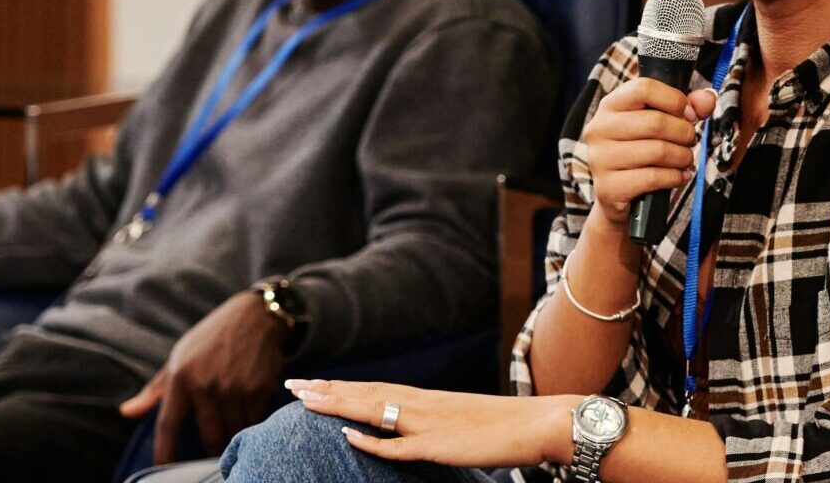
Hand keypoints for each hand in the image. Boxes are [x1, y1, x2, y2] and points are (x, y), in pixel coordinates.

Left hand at [119, 290, 287, 462]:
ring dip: (232, 442)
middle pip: (207, 437)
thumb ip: (153, 390)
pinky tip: (248, 427)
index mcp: (182, 377)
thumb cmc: (210, 337)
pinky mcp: (260, 388)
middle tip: (209, 462)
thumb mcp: (178, 357)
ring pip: (233, 433)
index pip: (168, 426)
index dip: (164, 454)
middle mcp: (208, 384)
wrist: (255, 315)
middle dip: (208, 454)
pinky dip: (250, 428)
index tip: (164, 471)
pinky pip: (254, 422)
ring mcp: (235, 387)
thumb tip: (125, 413)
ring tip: (231, 447)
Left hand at [287, 379, 575, 467]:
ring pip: (374, 410)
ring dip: (338, 404)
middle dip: (327, 390)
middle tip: (292, 385)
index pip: (374, 389)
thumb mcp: (460, 423)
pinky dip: (372, 439)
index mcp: (427, 399)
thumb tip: (409, 432)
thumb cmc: (503, 428)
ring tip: (306, 399)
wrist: (537, 424)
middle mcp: (423, 404)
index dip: (340, 387)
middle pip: (366, 394)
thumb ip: (432, 425)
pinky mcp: (440, 445)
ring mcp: (430, 423)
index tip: (310, 384)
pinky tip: (348, 435)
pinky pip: (399, 444)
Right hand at [580, 79, 716, 225]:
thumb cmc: (639, 152)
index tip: (688, 114)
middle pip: (656, 122)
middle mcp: (599, 129)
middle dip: (684, 133)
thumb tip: (707, 98)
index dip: (674, 100)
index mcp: (610, 105)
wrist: (617, 195)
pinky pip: (652, 178)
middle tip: (690, 141)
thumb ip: (686, 107)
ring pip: (658, 151)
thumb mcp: (659, 122)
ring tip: (685, 159)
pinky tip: (679, 176)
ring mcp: (600, 159)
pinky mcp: (608, 187)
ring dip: (682, 157)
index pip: (644, 88)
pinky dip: (674, 177)